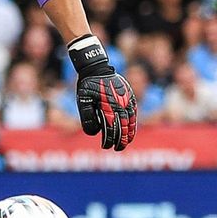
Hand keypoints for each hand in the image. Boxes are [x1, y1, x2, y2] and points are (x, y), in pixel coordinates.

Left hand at [69, 35, 137, 150]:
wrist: (97, 68)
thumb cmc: (87, 85)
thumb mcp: (82, 100)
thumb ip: (87, 117)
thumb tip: (95, 133)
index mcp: (108, 105)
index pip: (111, 127)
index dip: (109, 139)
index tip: (106, 146)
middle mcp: (120, 103)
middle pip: (123, 126)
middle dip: (120, 140)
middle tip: (117, 149)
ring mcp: (127, 100)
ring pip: (131, 121)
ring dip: (129, 134)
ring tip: (126, 143)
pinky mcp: (130, 97)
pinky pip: (134, 113)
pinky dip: (133, 123)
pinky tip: (131, 130)